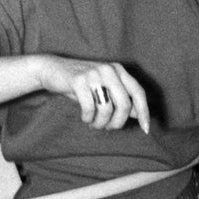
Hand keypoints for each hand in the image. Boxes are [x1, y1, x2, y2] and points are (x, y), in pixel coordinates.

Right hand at [35, 57, 150, 133]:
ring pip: (107, 107)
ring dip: (100, 123)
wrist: (52, 69)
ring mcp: (93, 73)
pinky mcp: (78, 80)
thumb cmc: (81, 83)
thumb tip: (137, 114)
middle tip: (108, 128)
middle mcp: (109, 69)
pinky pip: (89, 107)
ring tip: (94, 124)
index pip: (138, 92)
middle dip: (118, 122)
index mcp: (118, 70)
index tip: (146, 129)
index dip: (144, 112)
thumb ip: (120, 99)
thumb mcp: (103, 89)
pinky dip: (88, 118)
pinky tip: (85, 118)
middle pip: (124, 103)